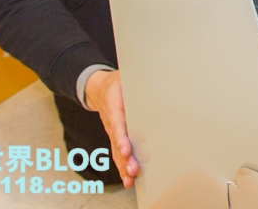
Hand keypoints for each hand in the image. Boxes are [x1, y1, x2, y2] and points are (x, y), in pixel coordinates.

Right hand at [84, 70, 138, 187]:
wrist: (99, 89)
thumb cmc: (117, 83)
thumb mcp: (125, 78)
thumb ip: (138, 82)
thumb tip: (158, 82)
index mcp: (114, 105)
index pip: (117, 123)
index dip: (121, 137)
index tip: (126, 150)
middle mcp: (111, 121)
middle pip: (117, 142)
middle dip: (125, 158)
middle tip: (133, 170)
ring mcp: (111, 131)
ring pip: (116, 150)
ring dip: (124, 165)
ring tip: (130, 179)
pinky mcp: (114, 137)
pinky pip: (117, 153)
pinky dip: (122, 166)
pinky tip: (128, 178)